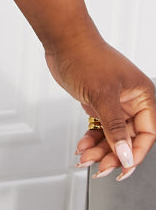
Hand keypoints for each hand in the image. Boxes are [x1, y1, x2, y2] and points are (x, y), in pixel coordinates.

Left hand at [44, 32, 155, 180]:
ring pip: (112, 136)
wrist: (62, 40)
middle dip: (114, 154)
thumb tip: (126, 155)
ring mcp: (114, 102)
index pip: (147, 134)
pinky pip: (99, 128)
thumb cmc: (86, 56)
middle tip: (100, 168)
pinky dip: (91, 139)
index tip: (123, 168)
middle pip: (128, 138)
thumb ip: (115, 129)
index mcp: (142, 96)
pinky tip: (82, 147)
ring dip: (100, 149)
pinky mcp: (98, 103)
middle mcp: (131, 100)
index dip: (136, 153)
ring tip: (85, 159)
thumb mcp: (102, 96)